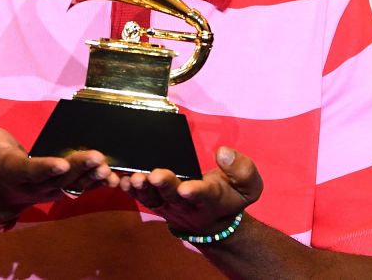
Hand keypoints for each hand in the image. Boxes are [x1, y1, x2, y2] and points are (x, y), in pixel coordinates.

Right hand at [0, 95, 118, 221]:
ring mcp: (50, 190)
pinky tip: (114, 176)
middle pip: (59, 178)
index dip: (46, 167)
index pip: (31, 171)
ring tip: (107, 166)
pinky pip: (82, 188)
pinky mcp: (62, 189)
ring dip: (91, 177)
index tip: (61, 162)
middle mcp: (34, 185)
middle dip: (78, 168)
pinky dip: (98, 183)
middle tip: (96, 157)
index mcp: (13, 171)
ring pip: (73, 185)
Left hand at [120, 146, 261, 235]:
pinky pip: (142, 197)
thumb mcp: (249, 186)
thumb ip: (242, 169)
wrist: (214, 220)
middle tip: (155, 175)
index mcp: (212, 198)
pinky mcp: (157, 202)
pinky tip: (123, 181)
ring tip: (135, 178)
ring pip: (154, 198)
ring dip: (143, 188)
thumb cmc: (230, 196)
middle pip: (174, 195)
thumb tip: (223, 152)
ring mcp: (170, 204)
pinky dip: (132, 190)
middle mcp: (188, 203)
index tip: (187, 188)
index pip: (205, 195)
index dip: (196, 191)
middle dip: (165, 185)